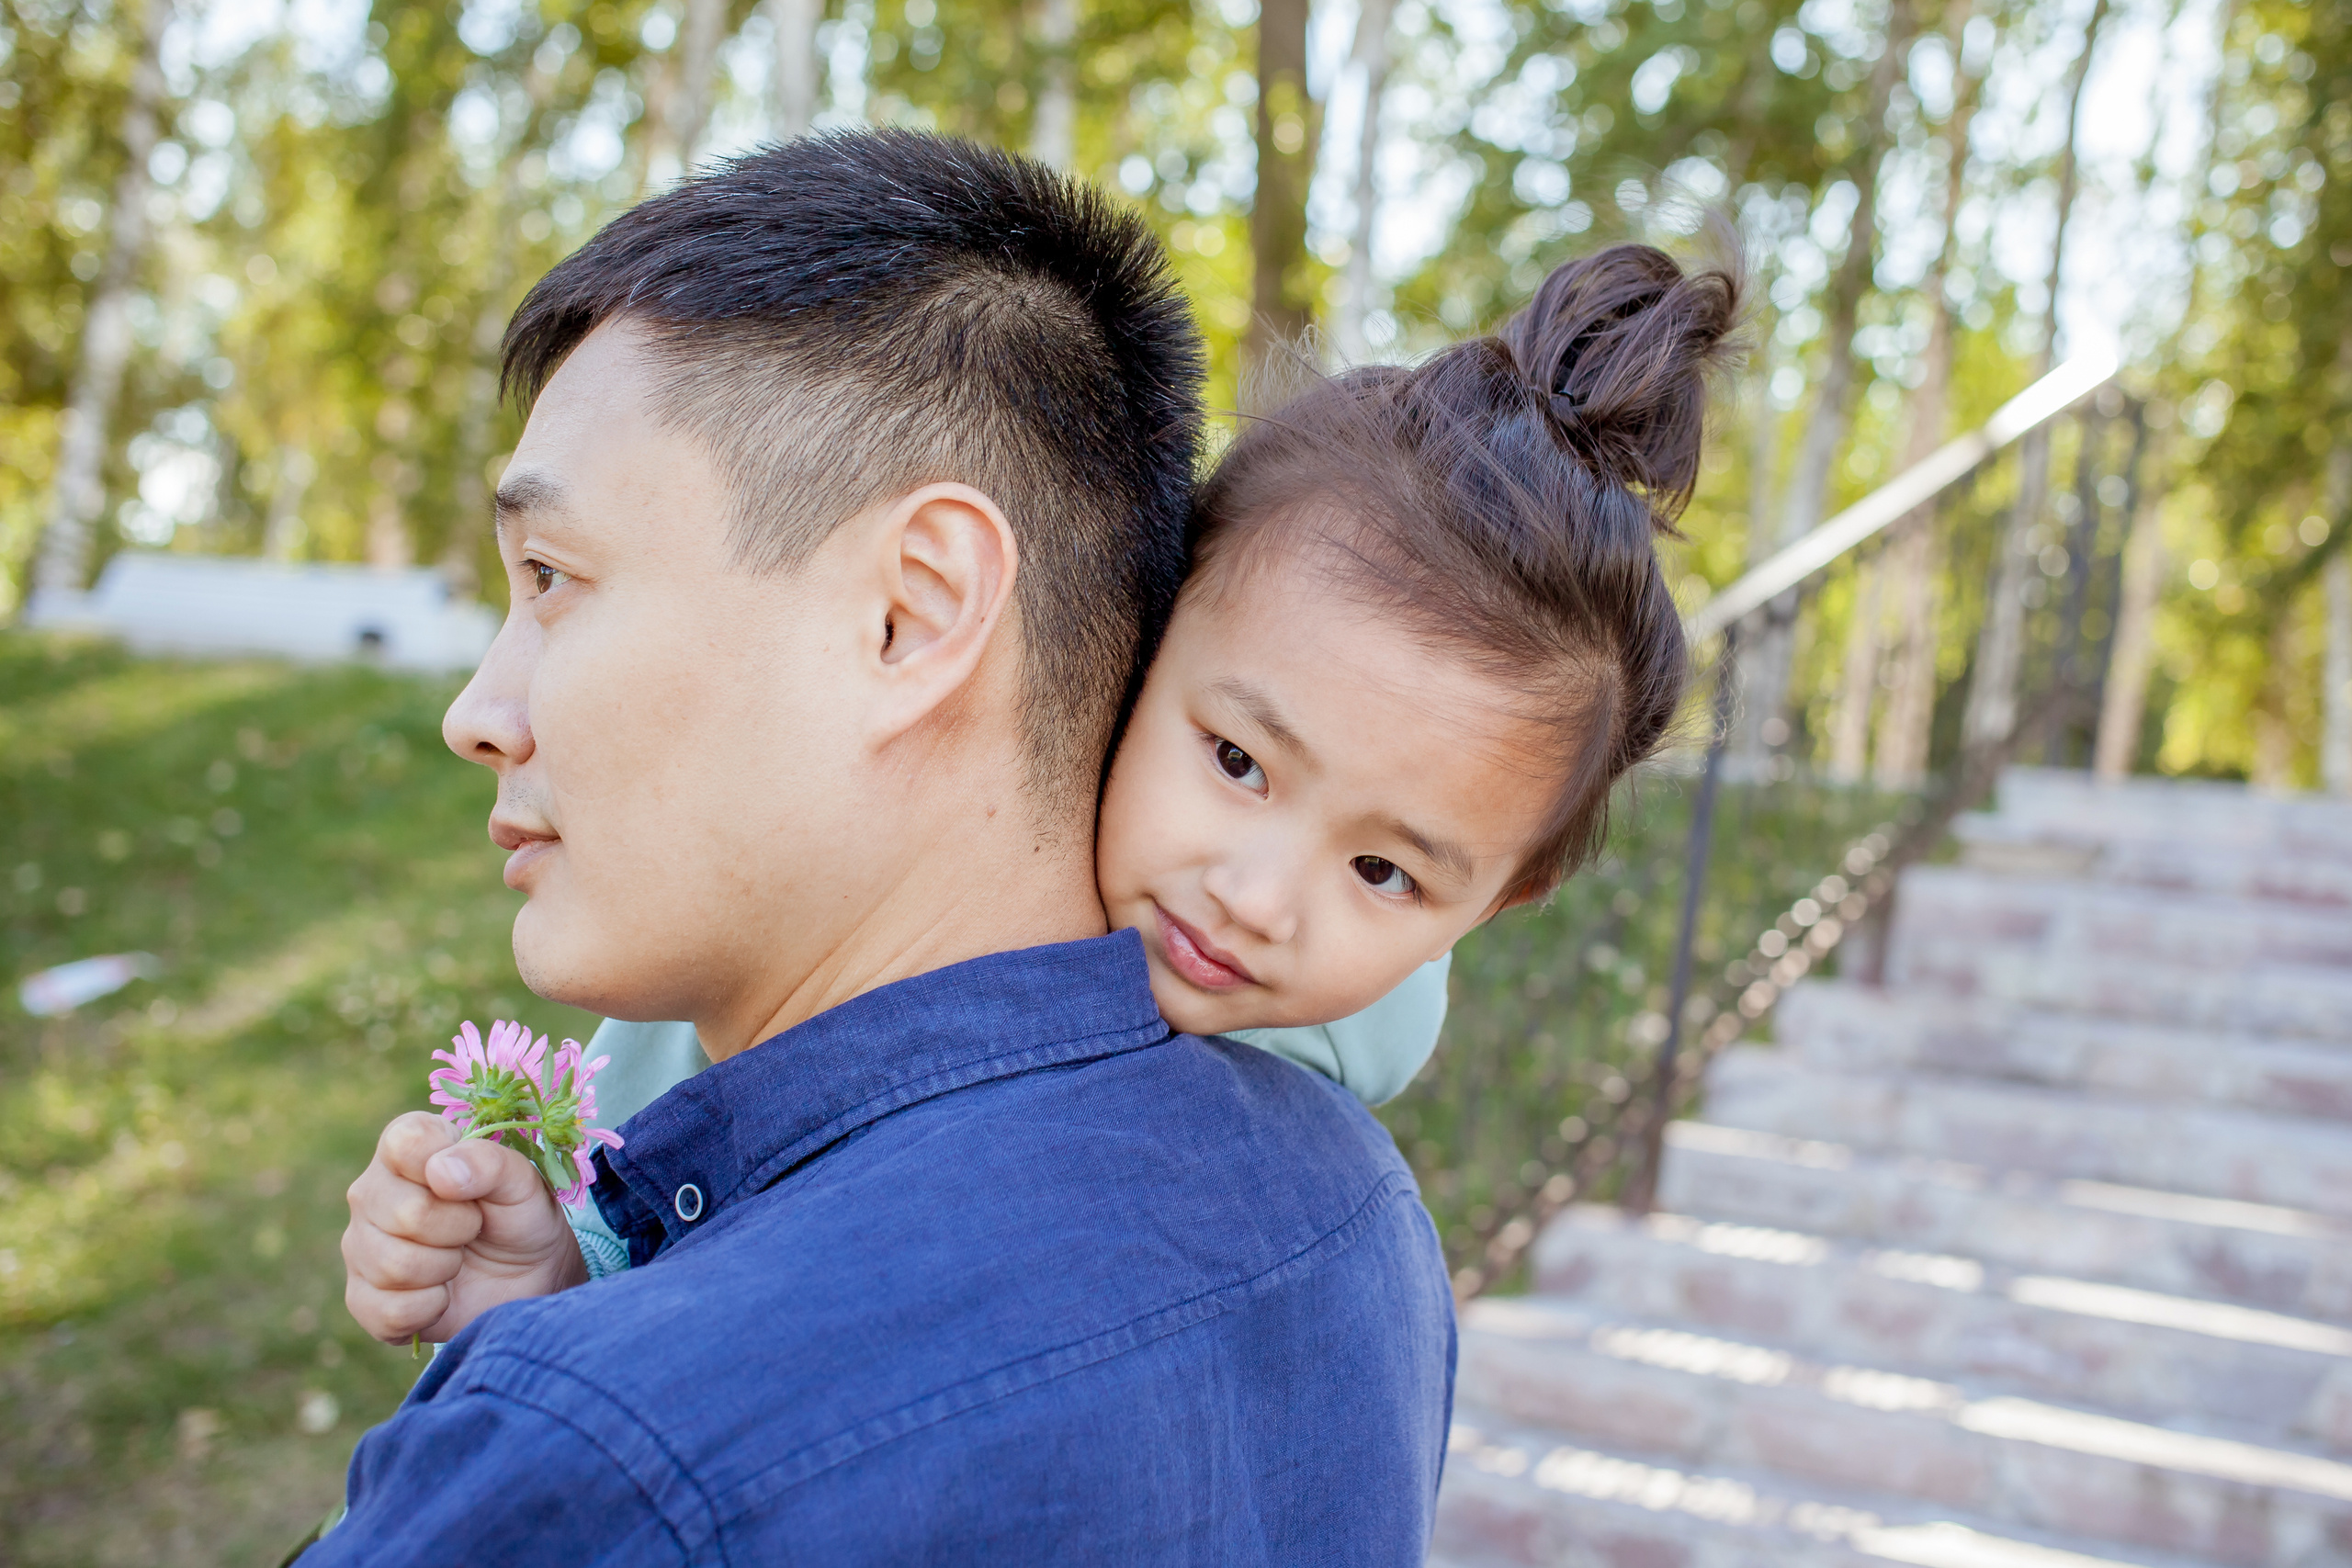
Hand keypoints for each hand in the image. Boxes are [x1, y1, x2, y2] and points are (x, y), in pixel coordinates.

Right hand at [342, 1111, 589, 1345]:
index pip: (405, 1142)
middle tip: (473, 1228)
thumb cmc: (520, 1216)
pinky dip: (430, 1308)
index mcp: (406, 1149)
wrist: (526, 1279)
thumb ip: (489, 1163)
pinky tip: (441, 1295)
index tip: (471, 1185)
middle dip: (459, 1228)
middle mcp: (371, 1192)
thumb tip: (440, 1170)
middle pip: (406, 1212)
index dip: (446, 1166)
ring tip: (457, 1259)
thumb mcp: (523, 1183)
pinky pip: (389, 1310)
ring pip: (395, 1265)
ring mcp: (360, 1246)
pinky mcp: (362, 1299)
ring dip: (445, 1269)